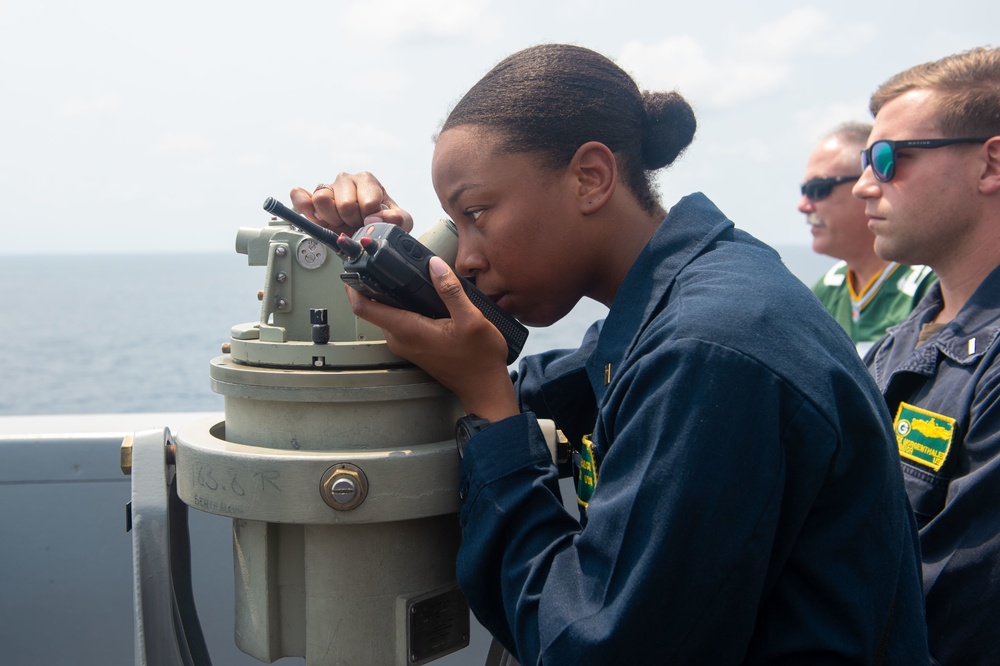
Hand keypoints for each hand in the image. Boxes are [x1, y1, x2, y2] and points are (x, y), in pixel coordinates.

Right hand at [289, 171, 412, 235]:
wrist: (365, 230)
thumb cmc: (383, 222)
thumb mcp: (401, 222)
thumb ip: (398, 219)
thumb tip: (374, 218)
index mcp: (367, 180)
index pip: (368, 202)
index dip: (370, 219)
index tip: (371, 222)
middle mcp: (345, 180)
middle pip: (345, 205)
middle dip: (352, 221)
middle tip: (356, 224)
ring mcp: (327, 188)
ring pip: (322, 200)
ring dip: (332, 219)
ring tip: (341, 223)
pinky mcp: (310, 200)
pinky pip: (299, 197)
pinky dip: (304, 207)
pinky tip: (318, 218)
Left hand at [346, 256, 518, 422]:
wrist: (484, 387)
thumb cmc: (478, 360)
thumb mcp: (471, 319)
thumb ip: (450, 291)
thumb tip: (434, 265)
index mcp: (408, 330)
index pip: (364, 308)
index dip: (353, 286)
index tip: (353, 268)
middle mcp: (400, 339)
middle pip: (374, 308)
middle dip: (374, 284)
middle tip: (383, 262)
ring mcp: (406, 344)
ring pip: (387, 314)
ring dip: (389, 295)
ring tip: (403, 274)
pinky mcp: (415, 346)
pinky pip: (399, 322)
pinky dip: (402, 306)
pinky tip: (418, 295)